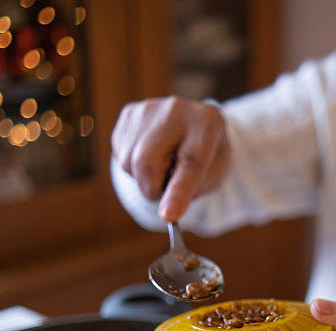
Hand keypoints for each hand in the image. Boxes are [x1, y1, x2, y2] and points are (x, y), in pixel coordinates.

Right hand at [111, 96, 228, 220]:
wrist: (195, 123)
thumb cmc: (207, 154)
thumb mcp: (214, 173)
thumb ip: (192, 191)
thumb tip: (166, 212)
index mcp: (208, 124)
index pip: (190, 163)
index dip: (178, 193)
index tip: (169, 216)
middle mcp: (176, 110)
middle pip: (146, 162)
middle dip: (152, 188)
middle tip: (165, 189)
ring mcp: (148, 109)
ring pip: (129, 163)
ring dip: (144, 177)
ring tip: (164, 163)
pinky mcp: (129, 114)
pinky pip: (121, 155)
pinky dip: (134, 165)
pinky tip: (152, 153)